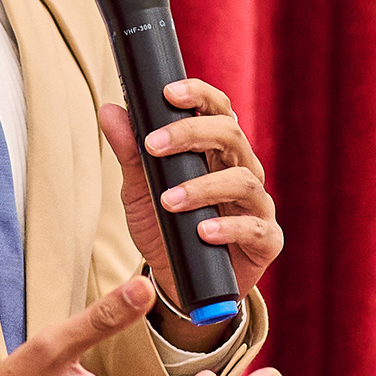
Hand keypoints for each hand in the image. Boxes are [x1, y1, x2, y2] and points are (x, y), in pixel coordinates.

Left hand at [99, 79, 282, 311]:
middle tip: (152, 146)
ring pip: (244, 181)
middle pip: (231, 135)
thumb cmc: (166, 228)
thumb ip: (130, 153)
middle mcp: (242, 171)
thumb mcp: (140, 191)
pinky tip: (203, 231)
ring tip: (169, 200)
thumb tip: (110, 110)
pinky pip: (256, 228)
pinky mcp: (265, 240)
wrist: (179, 283)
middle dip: (192, 133)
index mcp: (217, 152)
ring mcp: (257, 205)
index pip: (217, 110)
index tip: (168, 93)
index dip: (199, 95)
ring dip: (203, 187)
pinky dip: (229, 228)